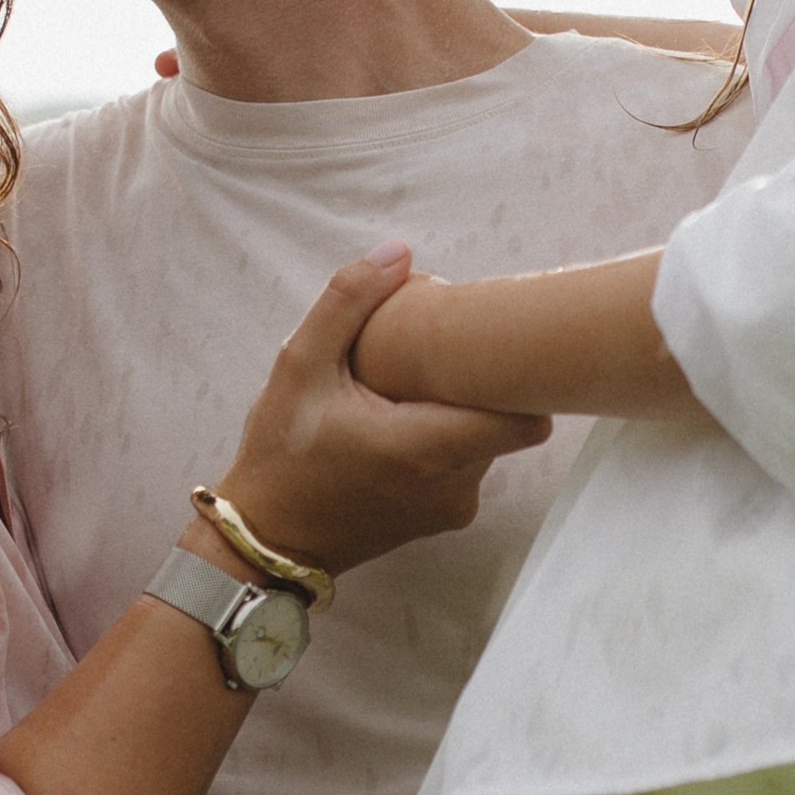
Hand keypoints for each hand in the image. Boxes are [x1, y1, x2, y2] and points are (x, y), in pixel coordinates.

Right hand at [219, 245, 548, 576]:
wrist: (268, 541)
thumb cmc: (281, 456)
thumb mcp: (299, 366)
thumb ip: (348, 303)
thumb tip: (399, 253)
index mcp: (423, 448)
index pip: (526, 418)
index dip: (522, 377)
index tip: (495, 347)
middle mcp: (453, 486)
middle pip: (507, 419)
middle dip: (481, 383)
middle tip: (438, 356)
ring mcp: (453, 507)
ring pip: (488, 440)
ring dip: (460, 410)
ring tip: (409, 390)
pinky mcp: (445, 516)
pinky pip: (468, 464)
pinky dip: (446, 438)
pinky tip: (401, 422)